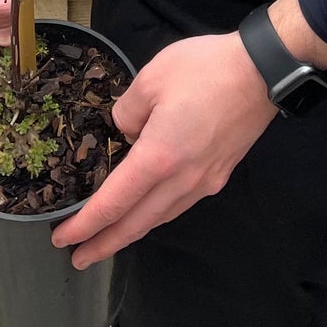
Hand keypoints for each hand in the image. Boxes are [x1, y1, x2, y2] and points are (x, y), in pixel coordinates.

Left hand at [50, 31, 275, 267]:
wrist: (263, 71)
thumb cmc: (205, 69)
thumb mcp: (151, 77)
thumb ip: (127, 110)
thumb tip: (126, 131)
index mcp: (159, 158)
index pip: (114, 203)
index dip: (86, 224)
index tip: (63, 238)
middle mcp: (181, 180)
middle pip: (136, 223)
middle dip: (104, 244)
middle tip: (78, 257)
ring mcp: (204, 181)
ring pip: (160, 218)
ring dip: (131, 232)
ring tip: (108, 238)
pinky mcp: (220, 174)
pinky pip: (179, 204)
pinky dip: (156, 215)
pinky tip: (149, 210)